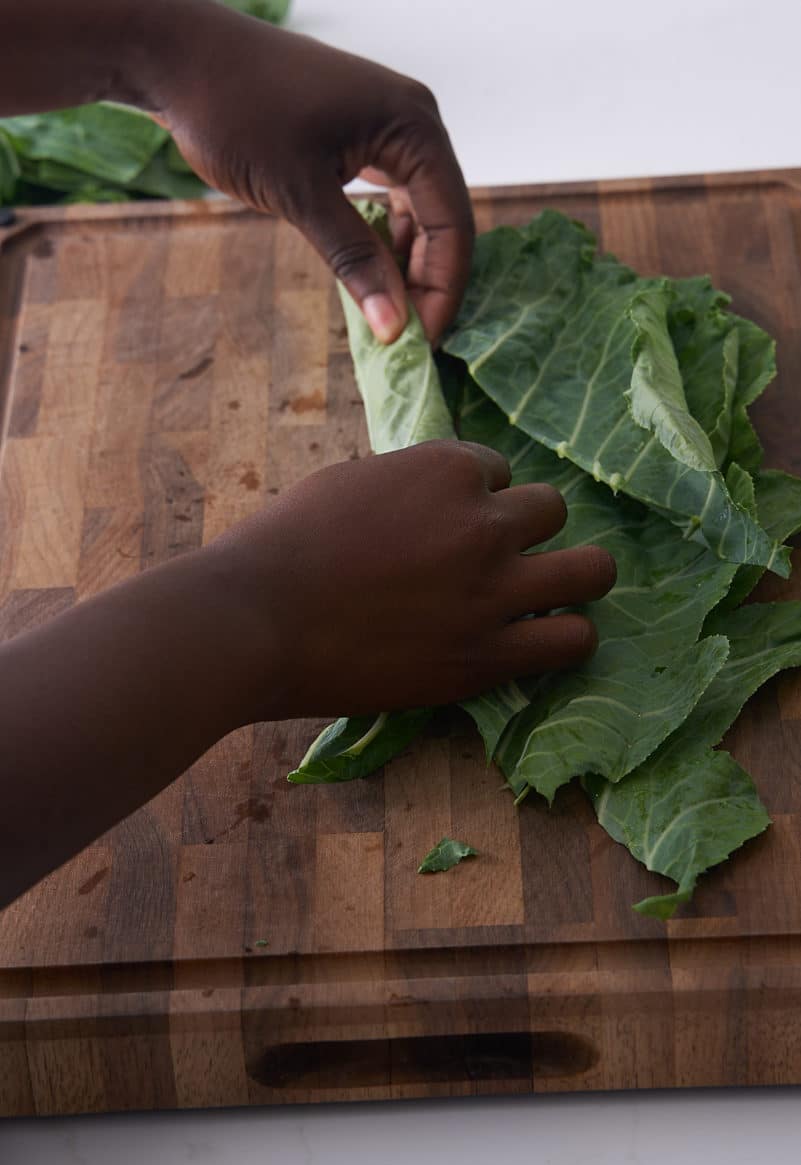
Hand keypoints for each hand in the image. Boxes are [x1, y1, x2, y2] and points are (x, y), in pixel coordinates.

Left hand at [151, 2, 473, 343]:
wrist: (182, 59)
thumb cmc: (237, 112)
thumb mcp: (300, 194)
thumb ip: (354, 259)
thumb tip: (394, 327)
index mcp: (414, 128)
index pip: (453, 226)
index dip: (442, 291)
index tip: (421, 344)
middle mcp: (413, 125)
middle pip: (443, 222)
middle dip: (426, 284)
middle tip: (403, 340)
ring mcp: (388, 130)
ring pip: (418, 215)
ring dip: (404, 267)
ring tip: (383, 316)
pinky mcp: (361, 139)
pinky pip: (389, 201)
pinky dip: (381, 243)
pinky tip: (366, 278)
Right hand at [215, 441, 616, 718]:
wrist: (256, 620)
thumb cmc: (283, 545)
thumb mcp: (351, 482)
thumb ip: (408, 484)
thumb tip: (429, 501)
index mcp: (447, 468)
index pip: (499, 471)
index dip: (478, 499)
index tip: (451, 527)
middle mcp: (484, 522)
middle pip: (552, 510)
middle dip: (527, 530)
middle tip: (498, 561)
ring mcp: (494, 590)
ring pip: (592, 571)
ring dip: (576, 578)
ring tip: (553, 596)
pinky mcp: (489, 656)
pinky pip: (574, 640)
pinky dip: (567, 637)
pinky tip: (542, 640)